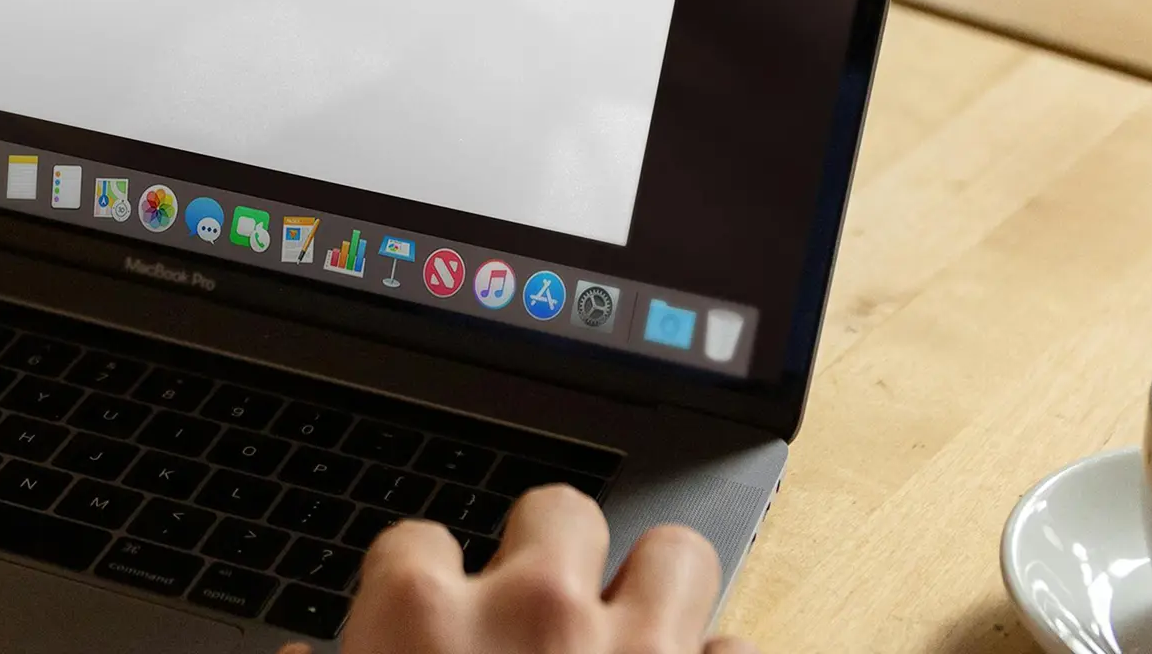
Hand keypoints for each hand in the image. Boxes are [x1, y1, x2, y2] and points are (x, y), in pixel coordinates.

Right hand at [285, 485, 758, 653]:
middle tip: (533, 605)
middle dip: (548, 549)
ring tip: (629, 620)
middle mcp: (535, 613)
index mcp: (422, 617)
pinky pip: (736, 649)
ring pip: (674, 552)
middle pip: (556, 510)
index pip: (415, 543)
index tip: (424, 613)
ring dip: (653, 583)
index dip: (420, 580)